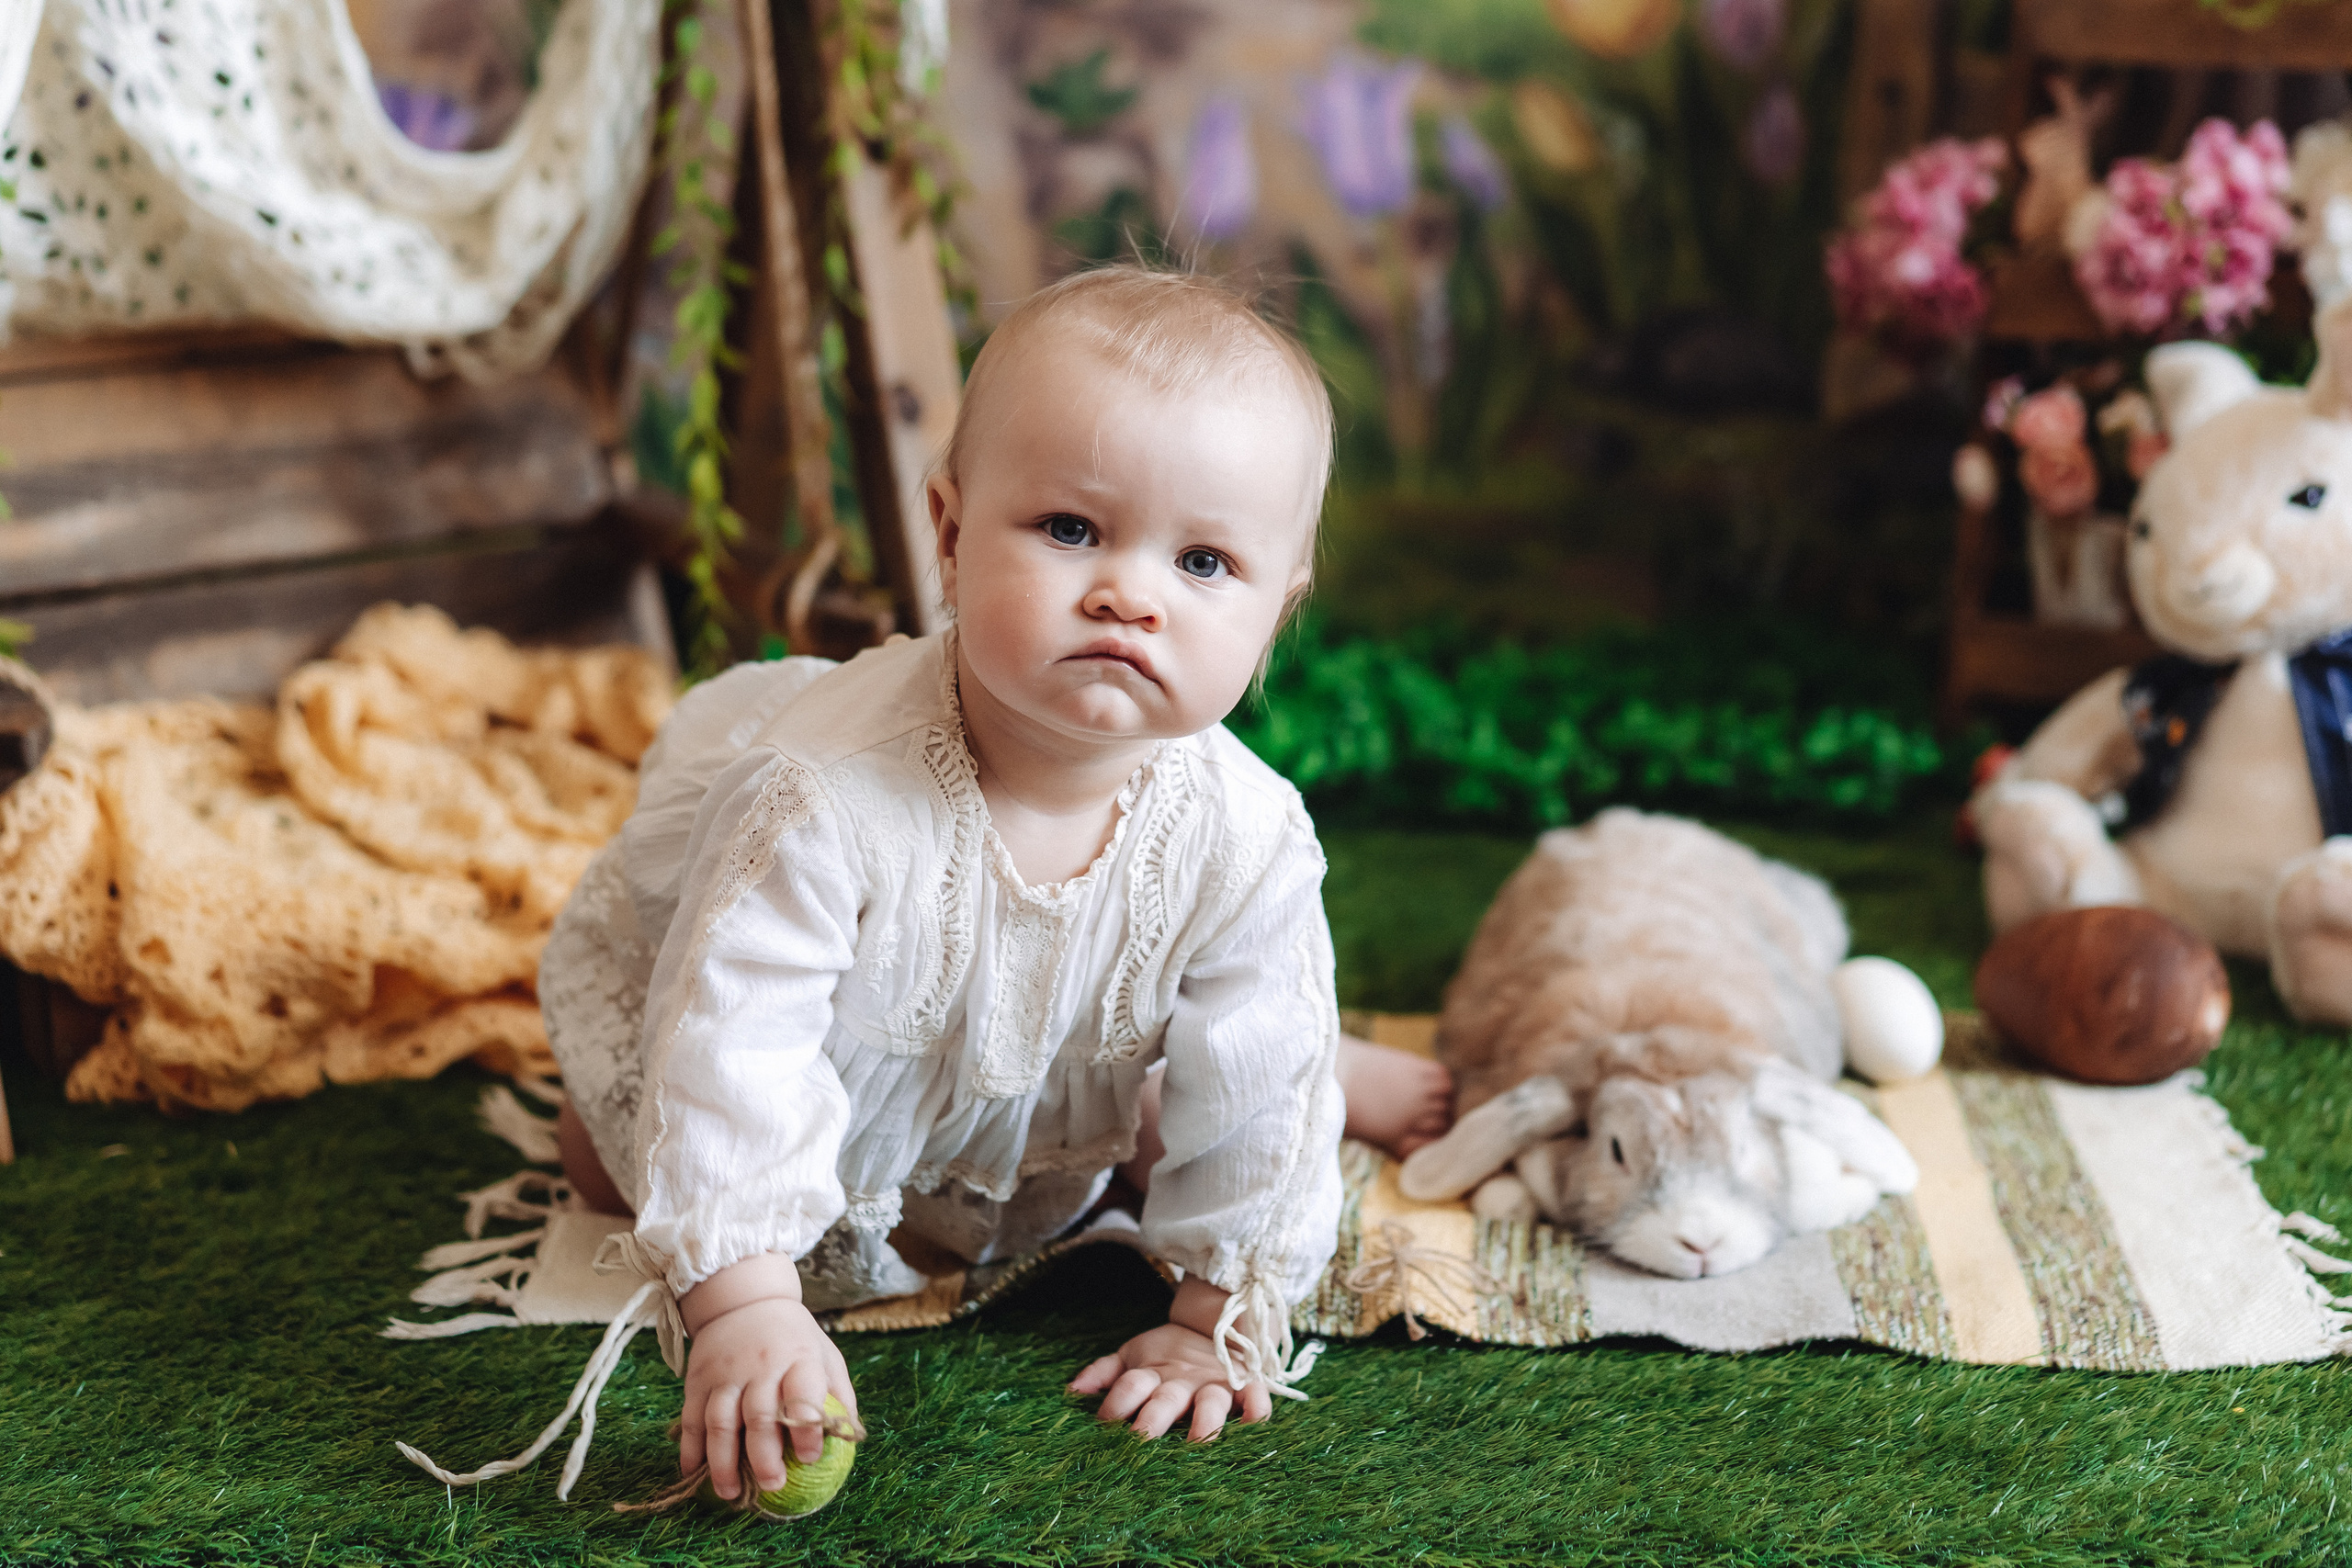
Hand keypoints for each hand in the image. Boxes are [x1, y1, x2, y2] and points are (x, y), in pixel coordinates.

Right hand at [678, 1293, 857, 1499]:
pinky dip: (690, 1448)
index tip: (809, 1459)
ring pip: (720, 1421)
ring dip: (723, 1462)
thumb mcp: (826, 1354)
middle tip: (771, 1485)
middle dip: (764, 1457)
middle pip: (760, 1416)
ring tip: (731, 1493)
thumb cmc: (794, 1338)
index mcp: (800, 1359)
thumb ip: (839, 1394)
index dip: (807, 1430)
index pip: (804, 1396)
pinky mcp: (698, 1379)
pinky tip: (693, 1472)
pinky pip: (691, 1418)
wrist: (745, 1299)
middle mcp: (762, 1366)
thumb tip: (848, 1439)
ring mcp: (726, 1373)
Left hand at [1068, 1279, 1272, 1440]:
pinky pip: (1256, 1398)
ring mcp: (1215, 1383)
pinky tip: (1250, 1426)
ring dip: (1206, 1422)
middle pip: (1165, 1399)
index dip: (1115, 1404)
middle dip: (1152, 1420)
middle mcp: (1183, 1380)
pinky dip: (1256, 1410)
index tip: (1103, 1425)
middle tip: (1140, 1442)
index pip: (1130, 1385)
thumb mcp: (1133, 1354)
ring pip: (1211, 1402)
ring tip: (1199, 1444)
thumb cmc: (1168, 1352)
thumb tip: (1071, 1392)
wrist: (1217, 1320)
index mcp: (1153, 1372)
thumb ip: (1103, 1371)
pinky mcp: (1246, 1385)